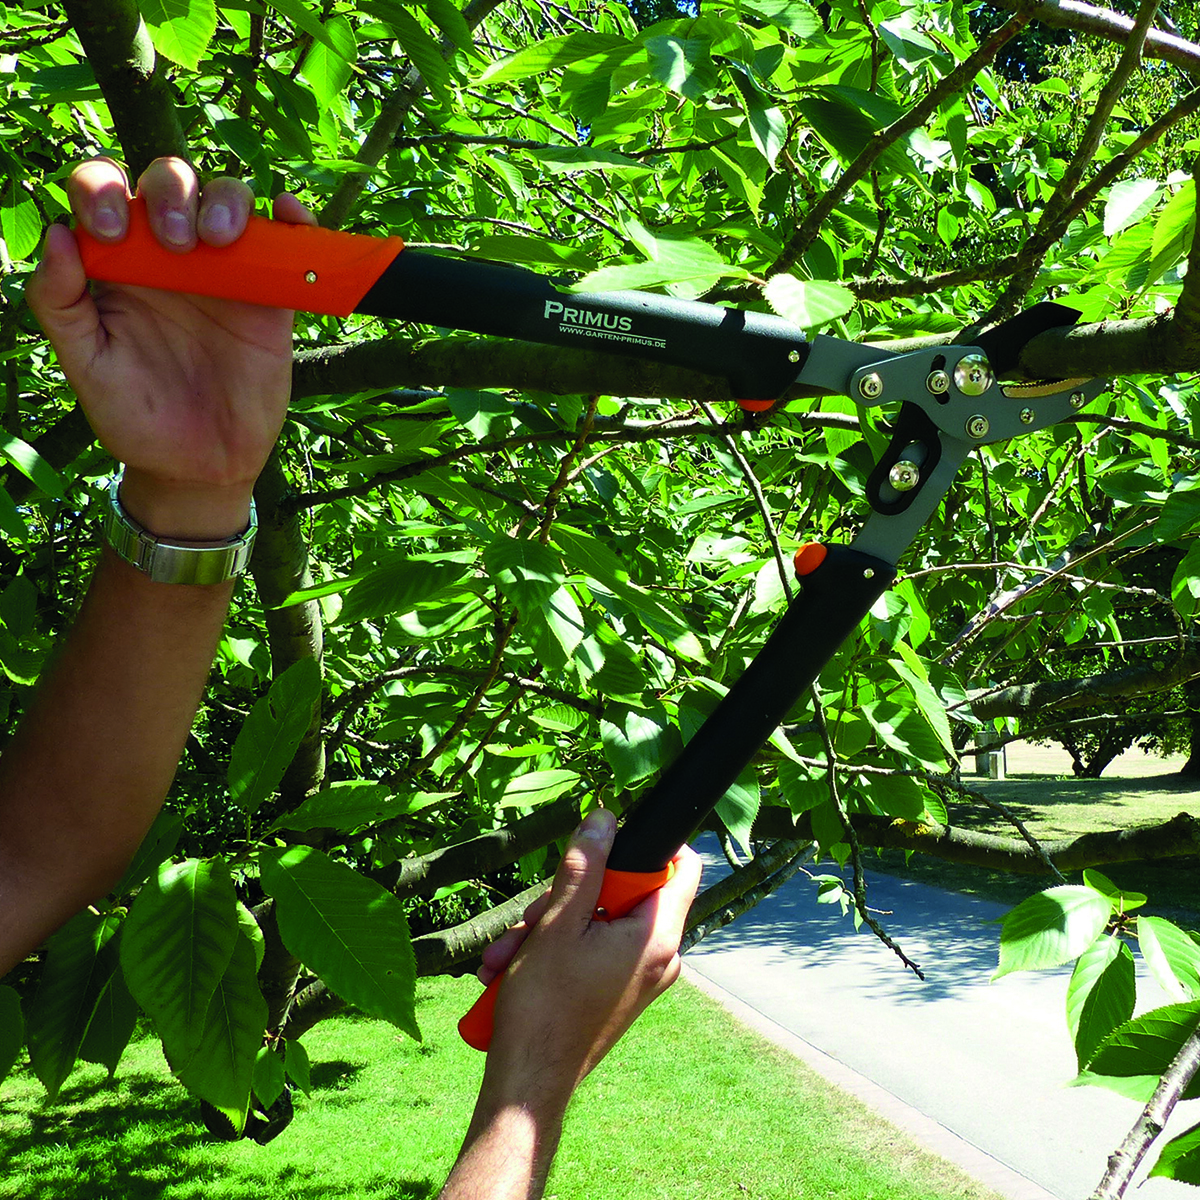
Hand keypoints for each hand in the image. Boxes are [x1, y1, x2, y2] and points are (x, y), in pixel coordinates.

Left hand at [24, 156, 314, 538]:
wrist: (198, 467)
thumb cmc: (135, 417)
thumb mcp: (85, 366)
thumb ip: (60, 303)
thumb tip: (59, 236)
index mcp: (116, 263)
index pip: (103, 192)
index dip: (102, 190)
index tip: (110, 233)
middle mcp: (170, 256)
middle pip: (171, 181)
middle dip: (170, 192)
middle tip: (175, 243)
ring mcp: (225, 273)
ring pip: (229, 199)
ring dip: (226, 201)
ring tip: (219, 239)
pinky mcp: (271, 299)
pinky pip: (287, 246)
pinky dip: (294, 219)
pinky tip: (290, 212)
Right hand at [482, 810, 701, 1101]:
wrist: (529, 1086)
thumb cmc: (545, 1007)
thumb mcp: (557, 924)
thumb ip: (584, 866)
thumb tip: (605, 818)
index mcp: (658, 936)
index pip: (683, 866)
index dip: (649, 844)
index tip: (606, 842)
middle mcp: (660, 957)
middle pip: (624, 893)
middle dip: (567, 897)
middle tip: (531, 918)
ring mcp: (640, 977)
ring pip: (598, 922)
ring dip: (548, 928)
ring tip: (508, 955)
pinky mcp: (618, 993)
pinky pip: (592, 951)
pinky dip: (554, 952)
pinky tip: (514, 967)